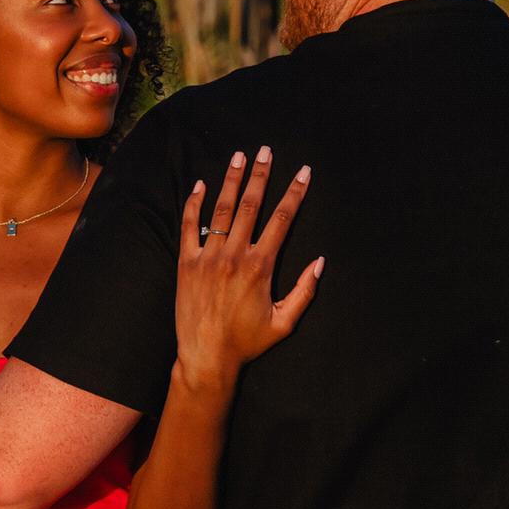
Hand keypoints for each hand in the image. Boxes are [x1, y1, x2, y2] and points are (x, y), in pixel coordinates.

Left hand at [176, 148, 322, 391]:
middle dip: (260, 175)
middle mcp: (234, 256)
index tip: (303, 172)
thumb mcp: (284, 322)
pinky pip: (189, 226)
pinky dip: (195, 204)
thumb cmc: (247, 342)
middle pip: (250, 205)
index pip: (282, 220)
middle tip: (265, 151)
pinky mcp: (187, 264)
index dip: (294, 193)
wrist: (207, 357)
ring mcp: (208, 257)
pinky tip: (201, 185)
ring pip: (221, 210)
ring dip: (231, 180)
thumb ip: (305, 291)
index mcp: (260, 267)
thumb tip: (321, 262)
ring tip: (238, 156)